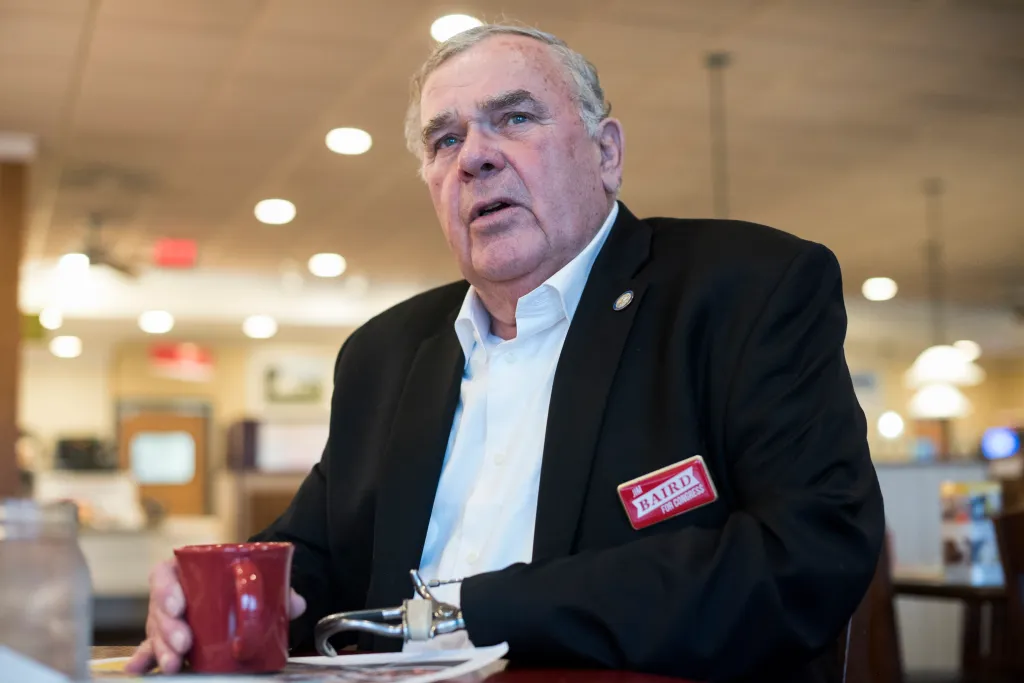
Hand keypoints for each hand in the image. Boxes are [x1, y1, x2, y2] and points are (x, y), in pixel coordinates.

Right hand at [124, 559, 306, 673]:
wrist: (250, 594)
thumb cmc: (248, 583)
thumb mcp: (264, 581)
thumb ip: (280, 589)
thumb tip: (297, 603)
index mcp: (190, 571)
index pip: (166, 574)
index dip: (166, 589)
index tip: (178, 606)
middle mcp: (175, 594)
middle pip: (160, 608)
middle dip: (168, 628)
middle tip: (184, 643)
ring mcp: (171, 619)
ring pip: (156, 632)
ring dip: (162, 649)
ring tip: (174, 664)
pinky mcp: (173, 641)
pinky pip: (153, 650)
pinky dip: (145, 660)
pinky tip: (138, 670)